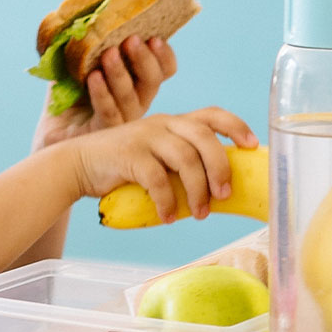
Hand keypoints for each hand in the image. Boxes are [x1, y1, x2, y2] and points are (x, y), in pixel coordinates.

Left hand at [34, 36, 176, 149]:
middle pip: (153, 80)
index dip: (164, 55)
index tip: (155, 37)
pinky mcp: (104, 134)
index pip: (164, 70)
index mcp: (137, 83)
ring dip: (120, 73)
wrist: (51, 133)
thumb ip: (82, 43)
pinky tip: (93, 77)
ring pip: (131, 97)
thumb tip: (80, 17)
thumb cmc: (67, 97)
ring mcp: (123, 120)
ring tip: (108, 54)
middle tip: (131, 40)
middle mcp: (136, 102)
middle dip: (144, 58)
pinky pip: (109, 113)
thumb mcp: (75, 64)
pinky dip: (102, 93)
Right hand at [69, 107, 258, 221]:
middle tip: (225, 195)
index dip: (236, 127)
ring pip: (185, 159)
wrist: (79, 164)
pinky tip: (167, 217)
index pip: (211, 114)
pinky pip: (158, 180)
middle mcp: (162, 124)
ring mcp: (144, 137)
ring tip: (199, 214)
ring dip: (197, 191)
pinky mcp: (129, 154)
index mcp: (173, 122)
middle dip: (220, 167)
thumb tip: (220, 192)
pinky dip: (167, 202)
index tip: (252, 146)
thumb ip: (181, 162)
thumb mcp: (156, 155)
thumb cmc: (124, 166)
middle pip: (203, 138)